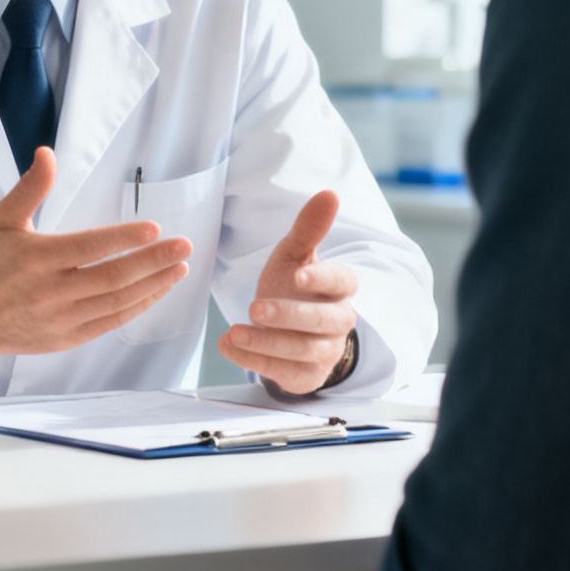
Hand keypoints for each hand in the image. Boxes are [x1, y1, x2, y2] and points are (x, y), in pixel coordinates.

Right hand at [0, 147, 192, 370]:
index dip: (123, 239)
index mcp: (36, 259)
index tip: (154, 229)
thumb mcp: (3, 219)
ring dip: (153, 285)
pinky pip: (110, 323)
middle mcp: (51, 292)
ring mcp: (61, 319)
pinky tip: (156, 291)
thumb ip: (30, 188)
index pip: (89, 248)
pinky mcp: (67, 338)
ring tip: (180, 267)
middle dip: (153, 262)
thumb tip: (48, 153)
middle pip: (112, 278)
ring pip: (117, 303)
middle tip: (183, 247)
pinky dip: (137, 307)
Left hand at [218, 190, 358, 394]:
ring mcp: (324, 352)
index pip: (342, 281)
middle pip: (322, 320)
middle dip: (289, 315)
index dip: (322, 278)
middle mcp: (339, 321)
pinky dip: (254, 360)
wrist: (289, 331)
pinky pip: (283, 372)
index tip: (298, 274)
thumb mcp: (294, 256)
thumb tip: (330, 194)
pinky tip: (227, 346)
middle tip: (254, 307)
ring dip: (266, 342)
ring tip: (233, 332)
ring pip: (302, 350)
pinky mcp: (306, 376)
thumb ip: (308, 229)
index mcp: (340, 288)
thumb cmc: (293, 287)